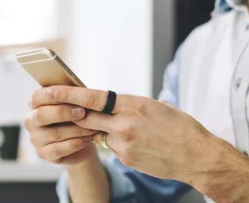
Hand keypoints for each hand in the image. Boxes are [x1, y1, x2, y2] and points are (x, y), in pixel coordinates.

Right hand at [23, 91, 99, 165]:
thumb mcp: (77, 103)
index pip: (37, 97)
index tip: (72, 95)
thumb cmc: (78, 116)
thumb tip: (77, 89)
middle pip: (42, 115)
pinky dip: (76, 143)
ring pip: (54, 133)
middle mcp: (32, 121)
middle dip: (63, 113)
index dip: (52, 95)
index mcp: (37, 104)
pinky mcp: (43, 153)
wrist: (83, 140)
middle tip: (82, 112)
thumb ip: (73, 95)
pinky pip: (58, 149)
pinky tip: (88, 139)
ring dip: (76, 130)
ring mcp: (35, 138)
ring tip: (92, 127)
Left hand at [31, 86, 217, 183]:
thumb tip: (122, 103)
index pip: (94, 97)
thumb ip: (136, 104)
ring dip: (106, 130)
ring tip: (130, 130)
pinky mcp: (126, 159)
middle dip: (74, 113)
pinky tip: (139, 144)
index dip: (70, 94)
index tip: (52, 90)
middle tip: (59, 108)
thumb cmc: (182, 127)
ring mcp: (124, 143)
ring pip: (102, 134)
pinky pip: (114, 148)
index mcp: (134, 104)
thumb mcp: (159, 106)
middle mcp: (125, 123)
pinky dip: (119, 144)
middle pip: (88, 116)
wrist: (196, 155)